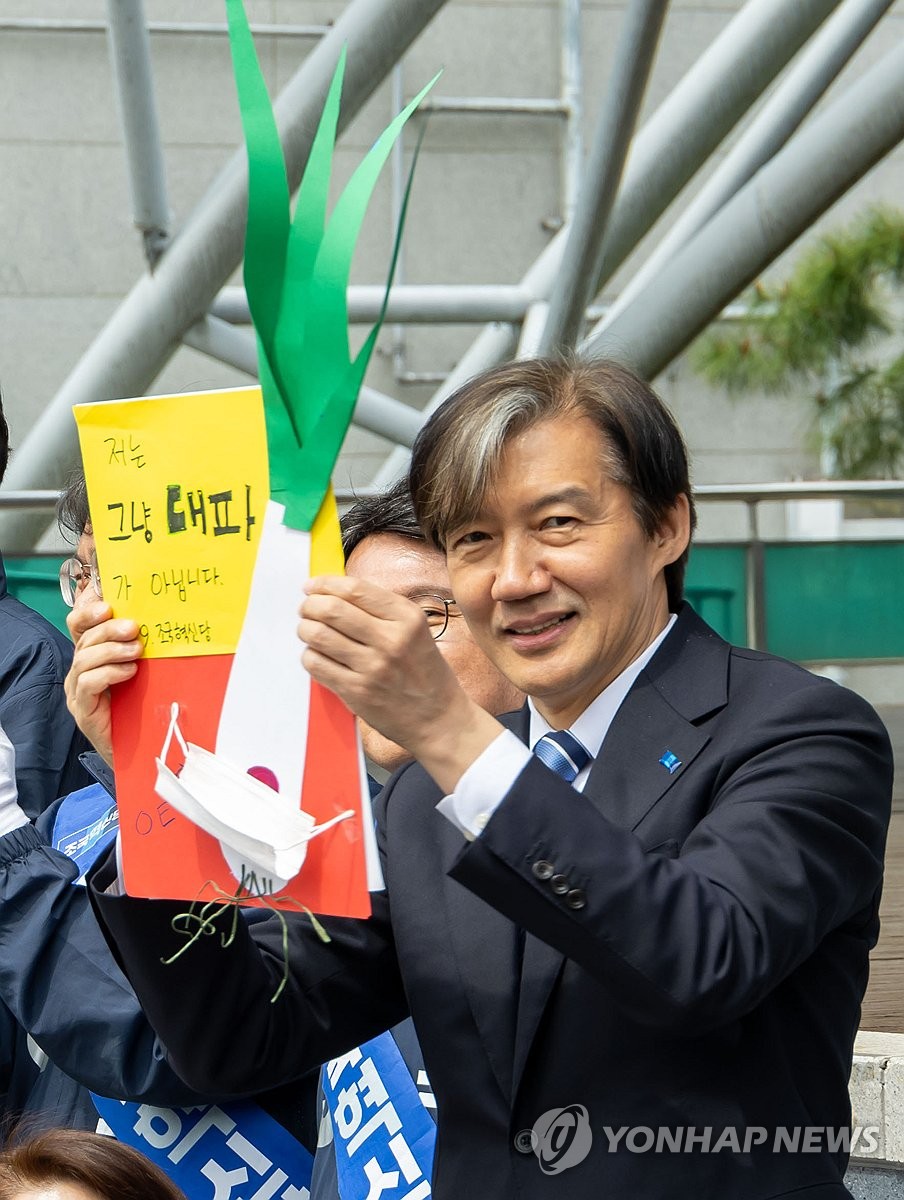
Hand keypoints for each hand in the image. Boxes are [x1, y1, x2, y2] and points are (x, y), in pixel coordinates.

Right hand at [65, 598, 142, 766]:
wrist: (139, 748)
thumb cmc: (143, 705)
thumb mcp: (143, 669)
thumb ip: (140, 647)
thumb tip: (157, 621)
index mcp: (92, 655)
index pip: (79, 624)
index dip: (89, 611)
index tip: (109, 604)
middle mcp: (80, 669)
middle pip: (85, 638)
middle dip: (109, 628)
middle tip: (134, 627)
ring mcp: (77, 690)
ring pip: (84, 658)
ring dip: (112, 650)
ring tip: (136, 651)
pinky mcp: (82, 708)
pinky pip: (88, 683)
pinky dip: (109, 673)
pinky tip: (129, 672)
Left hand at [299, 576, 501, 792]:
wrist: (439, 719)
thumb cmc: (423, 672)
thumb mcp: (415, 630)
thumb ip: (380, 610)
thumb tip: (333, 591)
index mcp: (407, 618)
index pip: (355, 589)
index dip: (325, 584)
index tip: (312, 586)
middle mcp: (391, 640)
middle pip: (331, 610)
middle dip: (309, 605)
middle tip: (306, 609)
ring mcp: (373, 667)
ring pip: (318, 635)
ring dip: (305, 629)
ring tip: (308, 631)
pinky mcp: (357, 691)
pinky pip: (316, 664)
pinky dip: (310, 656)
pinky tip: (318, 655)